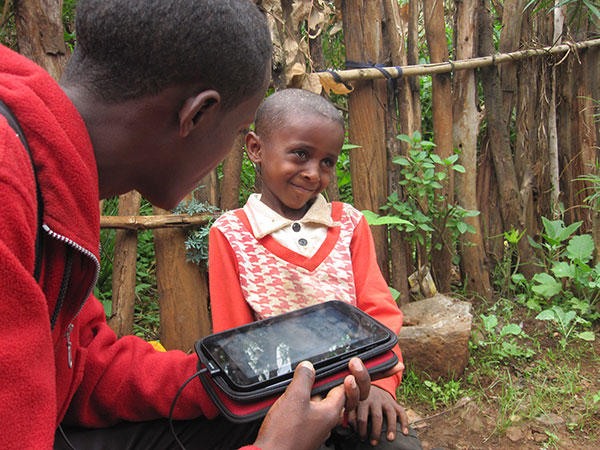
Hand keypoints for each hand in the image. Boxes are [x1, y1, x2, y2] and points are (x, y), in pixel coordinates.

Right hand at [253, 359, 369, 449]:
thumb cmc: (284, 435)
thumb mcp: (295, 398)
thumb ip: (304, 379)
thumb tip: (308, 367)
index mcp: (330, 413)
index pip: (343, 389)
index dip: (339, 375)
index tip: (335, 367)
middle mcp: (326, 423)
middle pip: (328, 396)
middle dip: (317, 385)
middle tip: (306, 378)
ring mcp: (315, 430)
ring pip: (315, 406)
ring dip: (306, 397)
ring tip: (291, 393)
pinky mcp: (304, 434)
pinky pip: (306, 416)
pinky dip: (298, 408)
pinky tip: (285, 406)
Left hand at [346, 385, 408, 445]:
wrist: (369, 383)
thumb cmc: (359, 399)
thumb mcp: (352, 404)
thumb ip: (350, 415)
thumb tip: (351, 430)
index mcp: (362, 400)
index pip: (361, 418)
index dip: (361, 431)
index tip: (361, 439)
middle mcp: (374, 399)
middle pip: (376, 417)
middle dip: (375, 431)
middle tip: (373, 443)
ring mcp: (385, 400)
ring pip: (390, 413)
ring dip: (391, 427)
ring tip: (390, 439)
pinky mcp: (393, 402)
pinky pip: (401, 411)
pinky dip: (404, 422)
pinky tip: (405, 432)